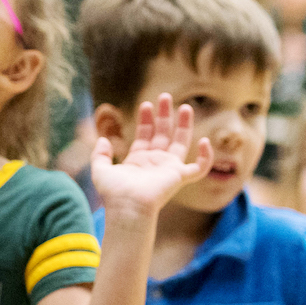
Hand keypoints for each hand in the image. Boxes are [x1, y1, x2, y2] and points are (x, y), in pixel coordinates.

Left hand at [90, 93, 212, 214]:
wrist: (127, 207)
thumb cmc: (113, 193)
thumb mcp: (100, 170)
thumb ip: (100, 154)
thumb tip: (102, 138)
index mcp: (138, 160)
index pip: (145, 135)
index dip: (146, 120)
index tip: (145, 105)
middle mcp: (155, 162)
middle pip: (163, 134)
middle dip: (165, 116)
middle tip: (165, 97)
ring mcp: (168, 169)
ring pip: (181, 143)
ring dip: (184, 125)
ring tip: (185, 107)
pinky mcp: (179, 177)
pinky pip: (199, 168)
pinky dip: (206, 157)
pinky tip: (204, 141)